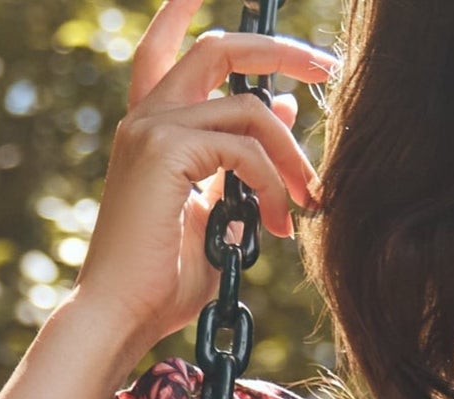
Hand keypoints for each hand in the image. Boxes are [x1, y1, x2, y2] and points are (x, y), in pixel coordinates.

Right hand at [72, 0, 334, 359]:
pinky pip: (243, 147)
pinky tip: (280, 223)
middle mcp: (148, 117)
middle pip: (219, 49)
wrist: (124, 313)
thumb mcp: (219, 213)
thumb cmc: (166, 280)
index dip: (197, 16)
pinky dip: (273, 182)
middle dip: (281, 51)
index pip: (172, 51)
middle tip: (328, 68)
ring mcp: (153, 129)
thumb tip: (283, 114)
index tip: (250, 10)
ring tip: (308, 203)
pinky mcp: (165, 151)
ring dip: (292, 156)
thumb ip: (244, 166)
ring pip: (249, 107)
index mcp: (153, 129)